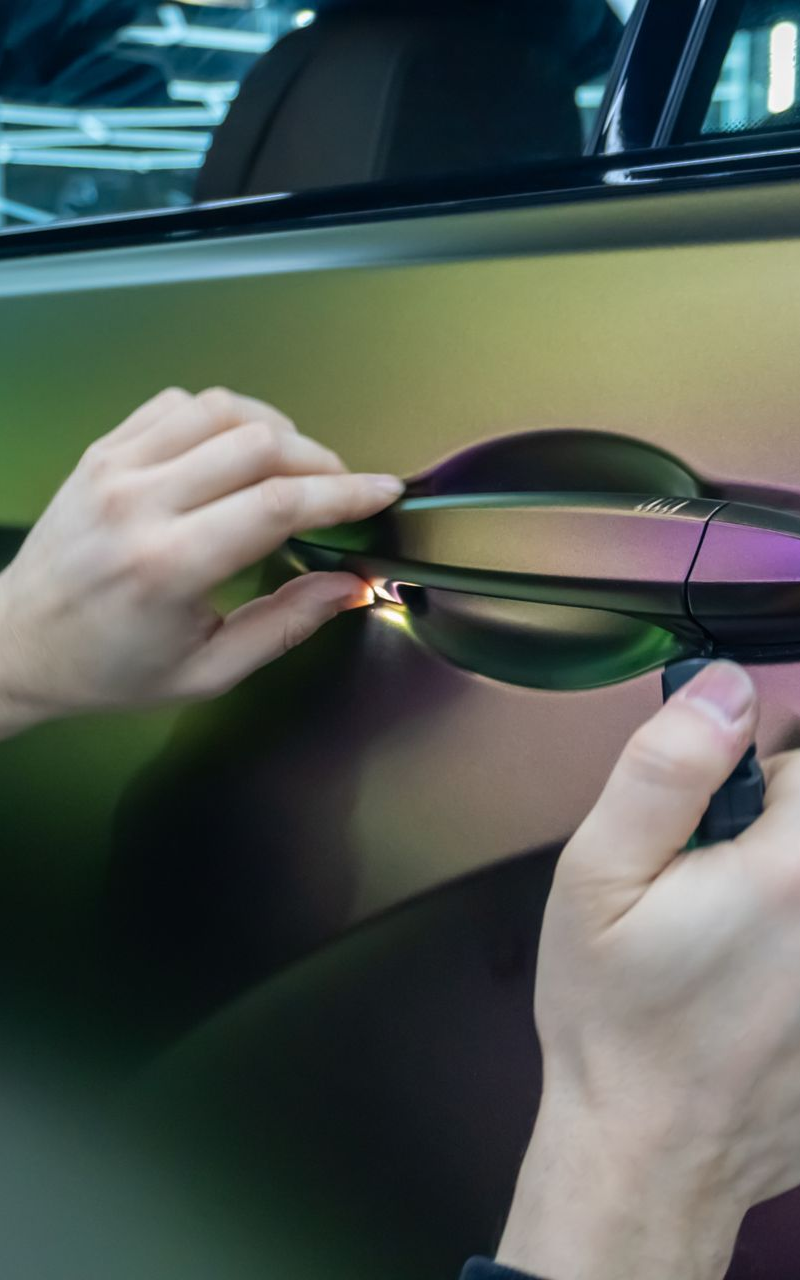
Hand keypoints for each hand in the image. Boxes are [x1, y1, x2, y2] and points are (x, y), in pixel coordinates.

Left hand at [0, 387, 401, 735]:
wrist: (18, 644)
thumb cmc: (110, 669)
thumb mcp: (206, 671)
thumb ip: (285, 626)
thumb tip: (349, 586)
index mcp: (167, 567)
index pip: (277, 504)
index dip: (344, 493)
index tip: (382, 491)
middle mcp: (138, 504)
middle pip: (258, 444)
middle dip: (319, 461)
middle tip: (339, 490)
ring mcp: (114, 467)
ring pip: (221, 408)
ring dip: (275, 429)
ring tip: (293, 467)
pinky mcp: (102, 450)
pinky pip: (178, 404)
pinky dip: (223, 416)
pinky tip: (234, 450)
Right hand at [498, 661, 799, 1279]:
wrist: (650, 1152)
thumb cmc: (615, 1019)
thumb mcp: (598, 876)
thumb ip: (665, 769)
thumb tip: (723, 689)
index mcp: (791, 873)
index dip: (748, 785)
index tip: (707, 829)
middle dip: (769, 838)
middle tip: (708, 891)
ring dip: (778, 895)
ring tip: (730, 946)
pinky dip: (788, 951)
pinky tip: (755, 989)